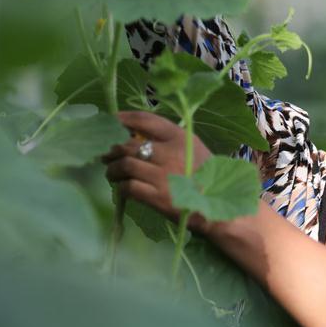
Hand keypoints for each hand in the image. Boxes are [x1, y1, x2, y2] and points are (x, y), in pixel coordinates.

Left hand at [101, 111, 211, 226]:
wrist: (219, 207)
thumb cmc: (205, 177)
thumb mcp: (194, 149)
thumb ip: (169, 140)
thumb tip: (135, 136)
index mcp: (180, 137)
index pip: (145, 120)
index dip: (123, 119)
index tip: (111, 121)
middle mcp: (171, 153)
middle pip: (128, 144)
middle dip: (112, 150)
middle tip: (106, 155)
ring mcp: (163, 175)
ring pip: (124, 165)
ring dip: (112, 169)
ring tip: (112, 173)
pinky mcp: (157, 197)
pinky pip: (128, 187)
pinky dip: (121, 188)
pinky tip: (122, 189)